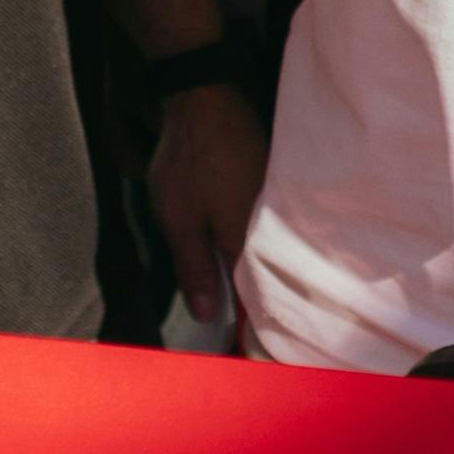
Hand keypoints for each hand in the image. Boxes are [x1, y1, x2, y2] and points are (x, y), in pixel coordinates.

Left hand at [151, 80, 267, 327]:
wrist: (207, 98)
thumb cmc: (189, 159)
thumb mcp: (178, 219)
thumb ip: (194, 268)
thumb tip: (208, 314)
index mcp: (248, 239)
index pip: (253, 298)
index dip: (248, 329)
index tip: (244, 354)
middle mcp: (271, 227)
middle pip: (268, 279)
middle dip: (260, 308)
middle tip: (249, 338)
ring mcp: (276, 206)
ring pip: (273, 254)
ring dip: (263, 277)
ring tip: (255, 305)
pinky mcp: (274, 189)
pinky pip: (273, 232)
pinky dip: (264, 249)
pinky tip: (252, 257)